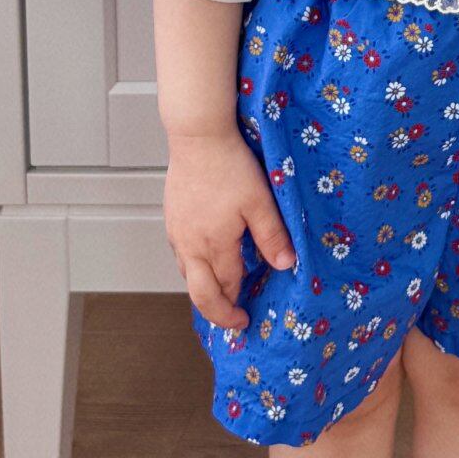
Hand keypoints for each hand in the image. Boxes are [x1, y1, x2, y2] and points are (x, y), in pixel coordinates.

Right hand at [163, 129, 295, 330]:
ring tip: (221, 292)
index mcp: (213, 245)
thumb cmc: (230, 166)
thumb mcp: (260, 202)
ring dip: (203, 289)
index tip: (246, 319)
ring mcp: (177, 232)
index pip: (225, 287)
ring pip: (187, 274)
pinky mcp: (172, 218)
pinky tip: (205, 258)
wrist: (198, 137)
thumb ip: (272, 236)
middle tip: (231, 320)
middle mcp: (189, 245)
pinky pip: (180, 254)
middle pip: (198, 293)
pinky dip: (194, 267)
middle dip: (215, 311)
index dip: (235, 306)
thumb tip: (286, 266)